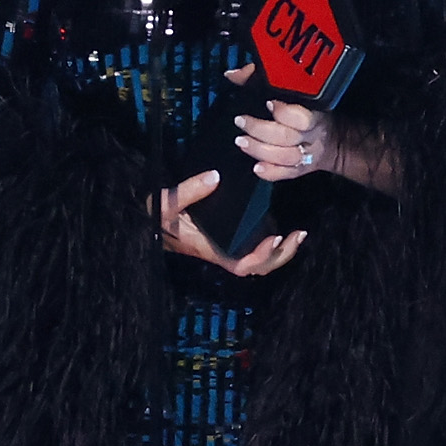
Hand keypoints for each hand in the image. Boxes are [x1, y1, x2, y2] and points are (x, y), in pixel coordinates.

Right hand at [155, 169, 307, 276]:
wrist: (147, 223)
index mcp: (211, 249)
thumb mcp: (164, 203)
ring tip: (298, 233)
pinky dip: (271, 240)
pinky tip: (281, 224)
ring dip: (281, 250)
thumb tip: (214, 177)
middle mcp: (223, 251)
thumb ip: (188, 191)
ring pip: (260, 259)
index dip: (261, 256)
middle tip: (298, 234)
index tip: (274, 237)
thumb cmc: (156, 218)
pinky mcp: (229, 237)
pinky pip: (254, 244)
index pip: (242, 265)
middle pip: (259, 267)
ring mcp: (228, 245)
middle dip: (282, 255)